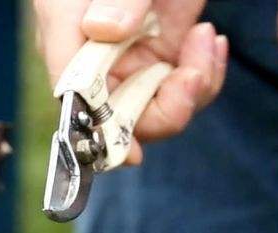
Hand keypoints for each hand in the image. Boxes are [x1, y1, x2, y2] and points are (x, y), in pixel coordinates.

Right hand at [33, 0, 227, 163]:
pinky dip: (204, 72)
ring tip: (207, 41)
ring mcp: (129, 54)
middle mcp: (94, 54)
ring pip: (157, 106)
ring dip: (193, 88)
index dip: (98, 135)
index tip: (133, 154)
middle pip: (120, 116)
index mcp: (65, 32)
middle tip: (192, 75)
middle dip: (165, 108)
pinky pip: (181, 84)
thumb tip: (103, 32)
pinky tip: (211, 40)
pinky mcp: (161, 46)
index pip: (73, 98)